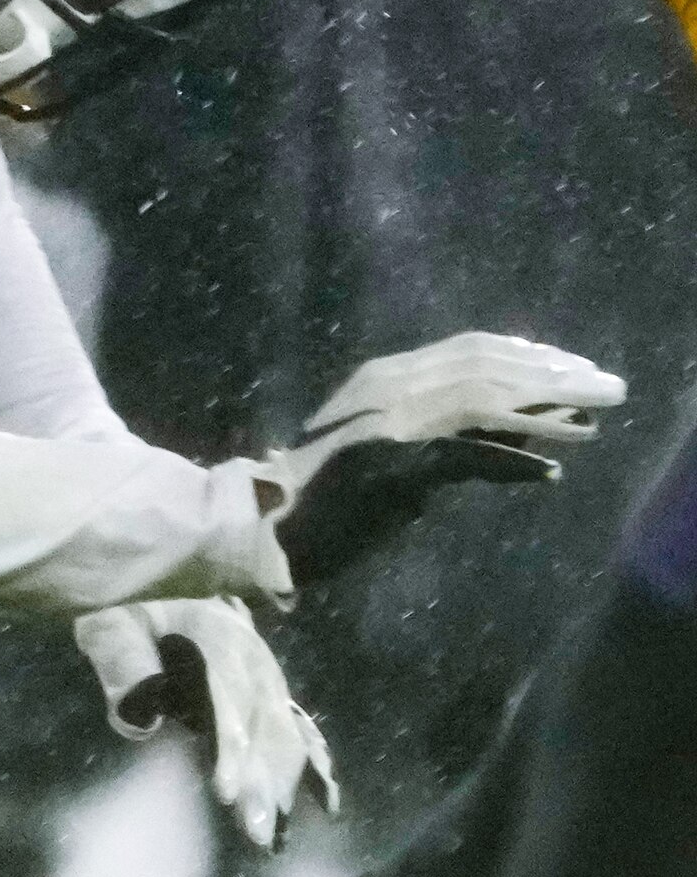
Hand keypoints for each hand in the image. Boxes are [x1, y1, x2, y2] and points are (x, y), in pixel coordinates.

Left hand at [71, 597, 335, 845]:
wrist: (147, 559)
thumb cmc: (122, 597)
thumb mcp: (108, 616)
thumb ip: (121, 659)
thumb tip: (141, 716)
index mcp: (214, 633)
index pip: (227, 699)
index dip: (231, 749)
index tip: (228, 793)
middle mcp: (250, 652)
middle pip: (263, 723)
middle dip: (263, 782)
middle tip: (257, 834)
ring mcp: (263, 667)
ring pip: (283, 730)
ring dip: (283, 783)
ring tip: (272, 834)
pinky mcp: (266, 682)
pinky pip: (295, 724)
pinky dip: (311, 762)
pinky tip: (325, 802)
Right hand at [248, 330, 624, 586]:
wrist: (267, 527)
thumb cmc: (328, 496)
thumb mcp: (392, 448)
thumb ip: (445, 432)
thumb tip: (521, 425)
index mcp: (382, 378)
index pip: (468, 348)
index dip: (528, 353)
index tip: (573, 365)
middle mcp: (385, 390)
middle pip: (485, 366)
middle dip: (554, 373)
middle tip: (607, 385)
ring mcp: (387, 426)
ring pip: (483, 400)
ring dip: (547, 409)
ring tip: (595, 416)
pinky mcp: (390, 467)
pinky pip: (464, 455)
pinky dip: (511, 461)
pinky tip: (547, 470)